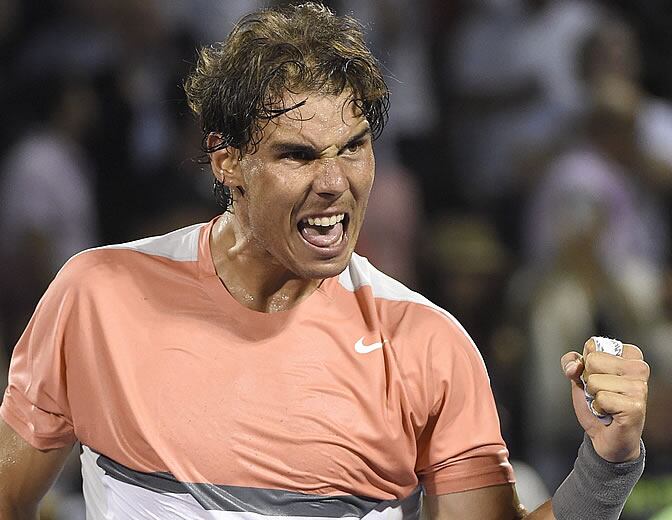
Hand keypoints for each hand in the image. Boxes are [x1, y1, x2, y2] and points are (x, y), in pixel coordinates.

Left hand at [561, 338, 648, 462]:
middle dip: (589, 380)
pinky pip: (601, 398)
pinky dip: (599, 408)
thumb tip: (575, 366)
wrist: (605, 436)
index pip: (593, 344)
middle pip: (593, 360)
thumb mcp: (579, 377)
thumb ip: (571, 363)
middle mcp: (639, 368)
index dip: (586, 363)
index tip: (597, 376)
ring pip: (595, 381)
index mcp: (629, 355)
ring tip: (607, 404)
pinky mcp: (635, 406)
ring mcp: (640, 387)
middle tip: (602, 393)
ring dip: (594, 396)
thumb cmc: (597, 404)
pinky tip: (610, 413)